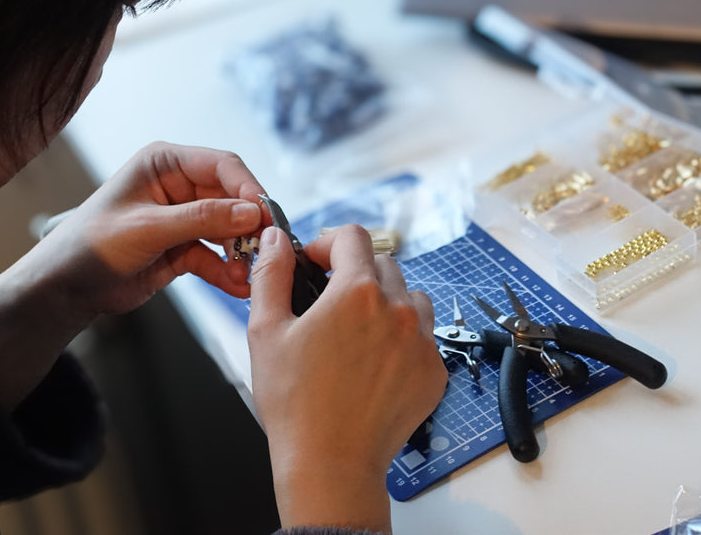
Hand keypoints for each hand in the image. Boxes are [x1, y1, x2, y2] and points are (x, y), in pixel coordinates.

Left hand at [0, 142, 267, 409]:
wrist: (65, 289)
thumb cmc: (91, 245)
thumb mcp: (148, 228)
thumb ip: (201, 219)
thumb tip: (250, 212)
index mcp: (165, 162)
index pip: (221, 165)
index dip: (248, 188)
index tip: (265, 215)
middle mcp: (178, 185)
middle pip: (231, 198)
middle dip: (249, 226)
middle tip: (265, 251)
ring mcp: (182, 217)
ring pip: (228, 229)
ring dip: (241, 252)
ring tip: (250, 275)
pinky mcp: (183, 247)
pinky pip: (216, 256)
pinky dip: (227, 271)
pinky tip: (237, 287)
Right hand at [248, 225, 447, 533]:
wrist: (331, 464)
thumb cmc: (295, 404)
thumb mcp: (265, 331)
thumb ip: (271, 274)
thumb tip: (276, 239)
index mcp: (357, 292)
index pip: (352, 236)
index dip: (328, 243)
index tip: (315, 263)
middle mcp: (398, 310)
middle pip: (382, 264)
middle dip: (354, 273)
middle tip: (330, 303)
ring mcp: (422, 341)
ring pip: (410, 297)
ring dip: (386, 302)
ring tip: (358, 332)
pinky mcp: (434, 371)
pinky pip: (424, 337)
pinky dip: (403, 339)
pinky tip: (375, 364)